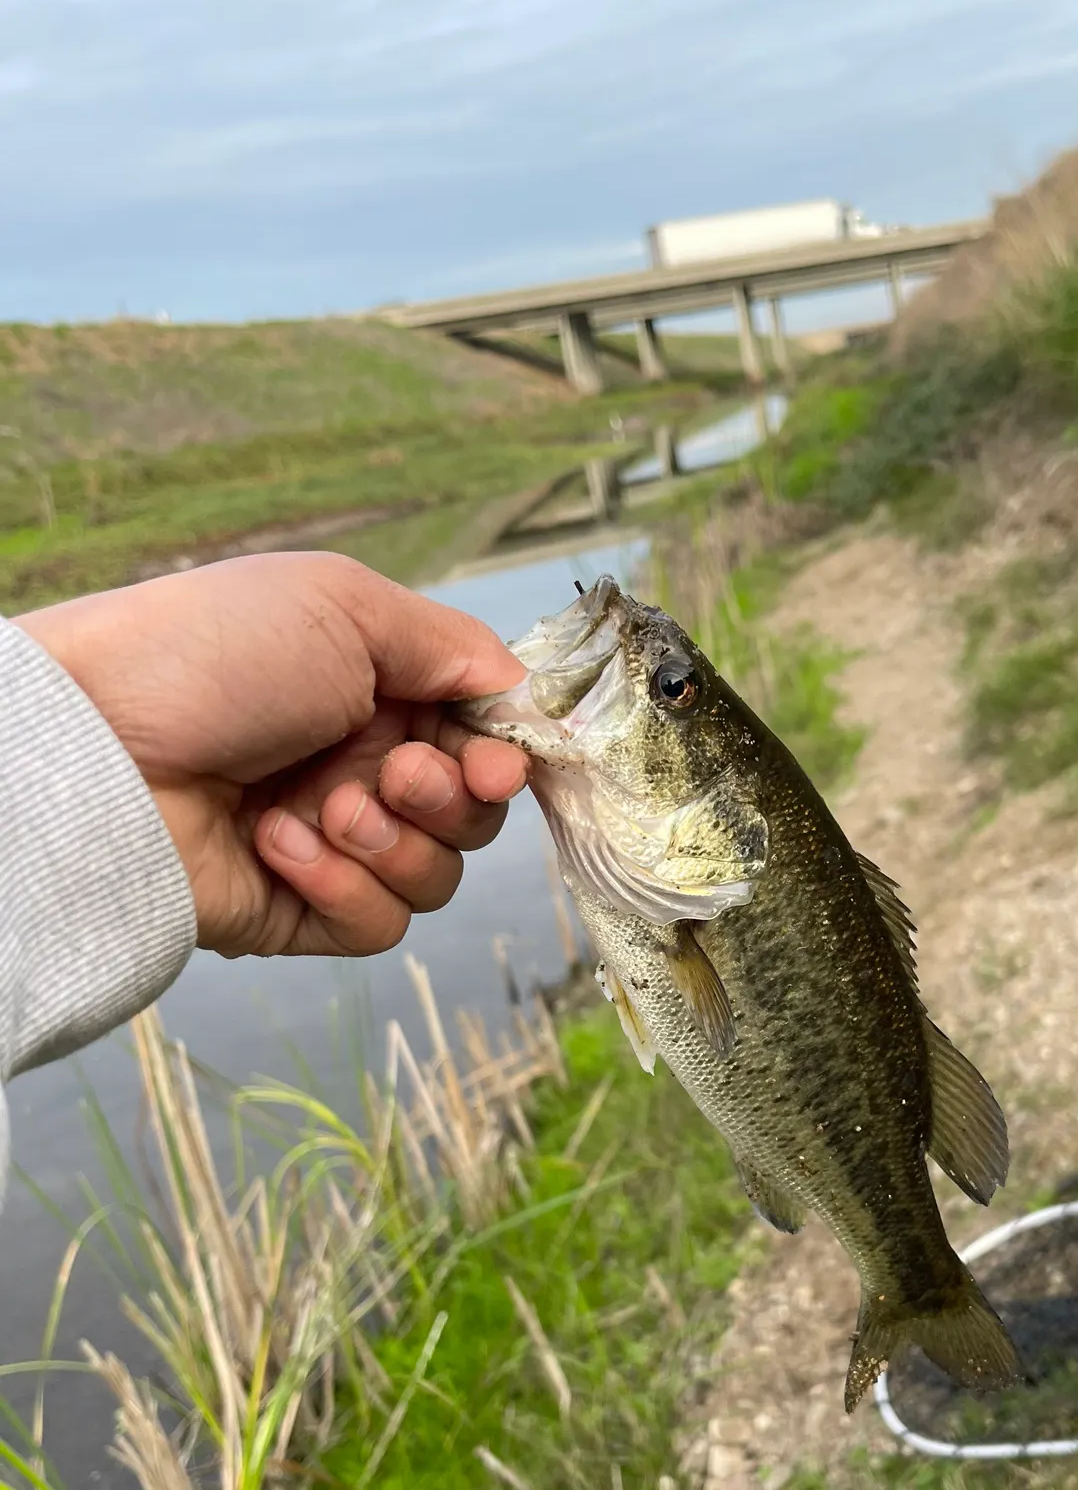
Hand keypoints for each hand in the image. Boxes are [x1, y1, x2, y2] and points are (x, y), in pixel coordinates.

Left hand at [16, 552, 527, 957]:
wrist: (94, 749)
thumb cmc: (213, 655)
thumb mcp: (348, 607)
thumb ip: (458, 645)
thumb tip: (529, 698)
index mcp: (381, 691)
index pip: (487, 740)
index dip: (509, 757)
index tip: (498, 762)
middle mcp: (365, 766)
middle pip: (477, 813)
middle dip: (450, 797)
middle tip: (391, 772)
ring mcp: (334, 841)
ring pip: (438, 875)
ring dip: (393, 842)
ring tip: (319, 808)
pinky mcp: (300, 909)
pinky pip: (379, 924)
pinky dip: (343, 886)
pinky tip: (279, 845)